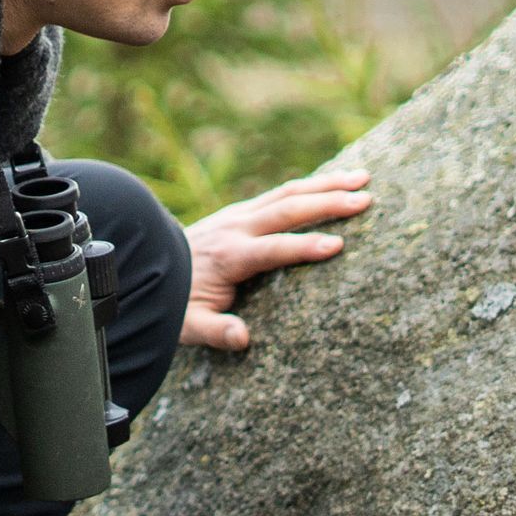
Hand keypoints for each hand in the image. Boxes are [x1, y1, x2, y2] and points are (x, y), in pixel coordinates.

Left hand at [180, 167, 371, 351]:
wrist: (151, 263)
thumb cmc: (177, 300)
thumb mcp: (189, 324)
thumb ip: (215, 331)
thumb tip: (242, 337)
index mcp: (229, 257)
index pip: (272, 250)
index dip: (304, 247)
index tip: (338, 245)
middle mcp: (236, 229)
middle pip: (286, 210)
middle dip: (327, 203)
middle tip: (365, 200)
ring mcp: (239, 215)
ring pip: (287, 193)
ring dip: (326, 184)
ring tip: (364, 177)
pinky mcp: (243, 210)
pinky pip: (281, 193)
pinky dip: (311, 185)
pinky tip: (337, 181)